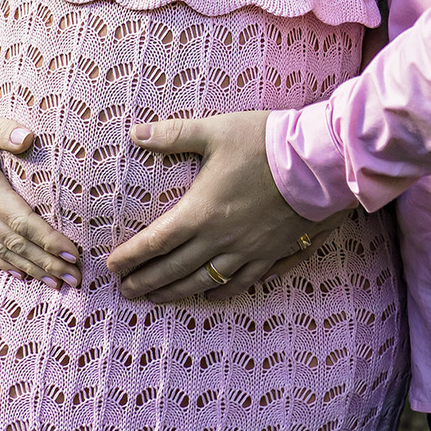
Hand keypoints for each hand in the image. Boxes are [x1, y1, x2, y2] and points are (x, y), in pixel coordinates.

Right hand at [0, 87, 79, 288]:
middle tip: (77, 279)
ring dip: (30, 269)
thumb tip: (28, 137)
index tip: (72, 254)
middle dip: (47, 263)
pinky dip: (2, 262)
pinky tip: (19, 274)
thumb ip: (0, 128)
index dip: (48, 240)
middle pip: (15, 244)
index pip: (21, 221)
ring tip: (56, 284)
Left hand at [105, 110, 347, 301]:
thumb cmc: (265, 143)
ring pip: (205, 282)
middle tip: (127, 291)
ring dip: (177, 293)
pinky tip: (212, 295)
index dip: (131, 257)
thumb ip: (174, 135)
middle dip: (146, 282)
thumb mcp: (215, 131)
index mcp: (200, 212)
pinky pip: (242, 282)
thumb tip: (136, 133)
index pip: (155, 242)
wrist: (318, 163)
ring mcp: (247, 252)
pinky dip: (222, 292)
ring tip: (158, 299)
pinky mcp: (272, 254)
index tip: (112, 267)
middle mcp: (220, 239)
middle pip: (174, 270)